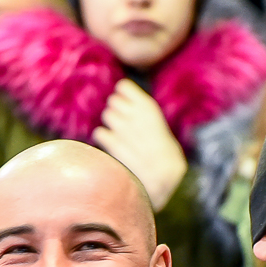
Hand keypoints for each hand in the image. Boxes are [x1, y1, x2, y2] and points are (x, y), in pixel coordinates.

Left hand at [91, 81, 187, 210]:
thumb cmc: (166, 156)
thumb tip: (124, 105)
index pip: (123, 86)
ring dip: (110, 125)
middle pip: (112, 101)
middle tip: (124, 125)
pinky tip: (113, 147)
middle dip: (116, 111)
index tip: (128, 106)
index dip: (123, 96)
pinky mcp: (111, 143)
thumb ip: (143, 115)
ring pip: (106, 115)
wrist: (163, 179)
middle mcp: (134, 113)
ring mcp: (121, 127)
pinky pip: (99, 132)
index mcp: (148, 107)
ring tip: (121, 137)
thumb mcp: (160, 127)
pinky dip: (104, 139)